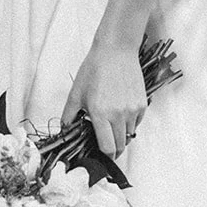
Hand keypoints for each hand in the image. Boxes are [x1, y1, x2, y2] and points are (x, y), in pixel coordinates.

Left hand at [61, 42, 146, 159]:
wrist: (116, 49)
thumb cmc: (94, 68)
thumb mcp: (76, 92)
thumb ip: (69, 115)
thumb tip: (64, 132)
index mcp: (100, 114)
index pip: (107, 148)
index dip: (104, 156)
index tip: (100, 156)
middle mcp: (118, 115)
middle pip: (119, 146)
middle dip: (112, 149)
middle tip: (105, 143)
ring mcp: (132, 110)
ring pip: (129, 135)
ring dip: (121, 136)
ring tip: (111, 123)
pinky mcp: (142, 104)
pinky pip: (137, 123)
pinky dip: (130, 124)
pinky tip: (121, 112)